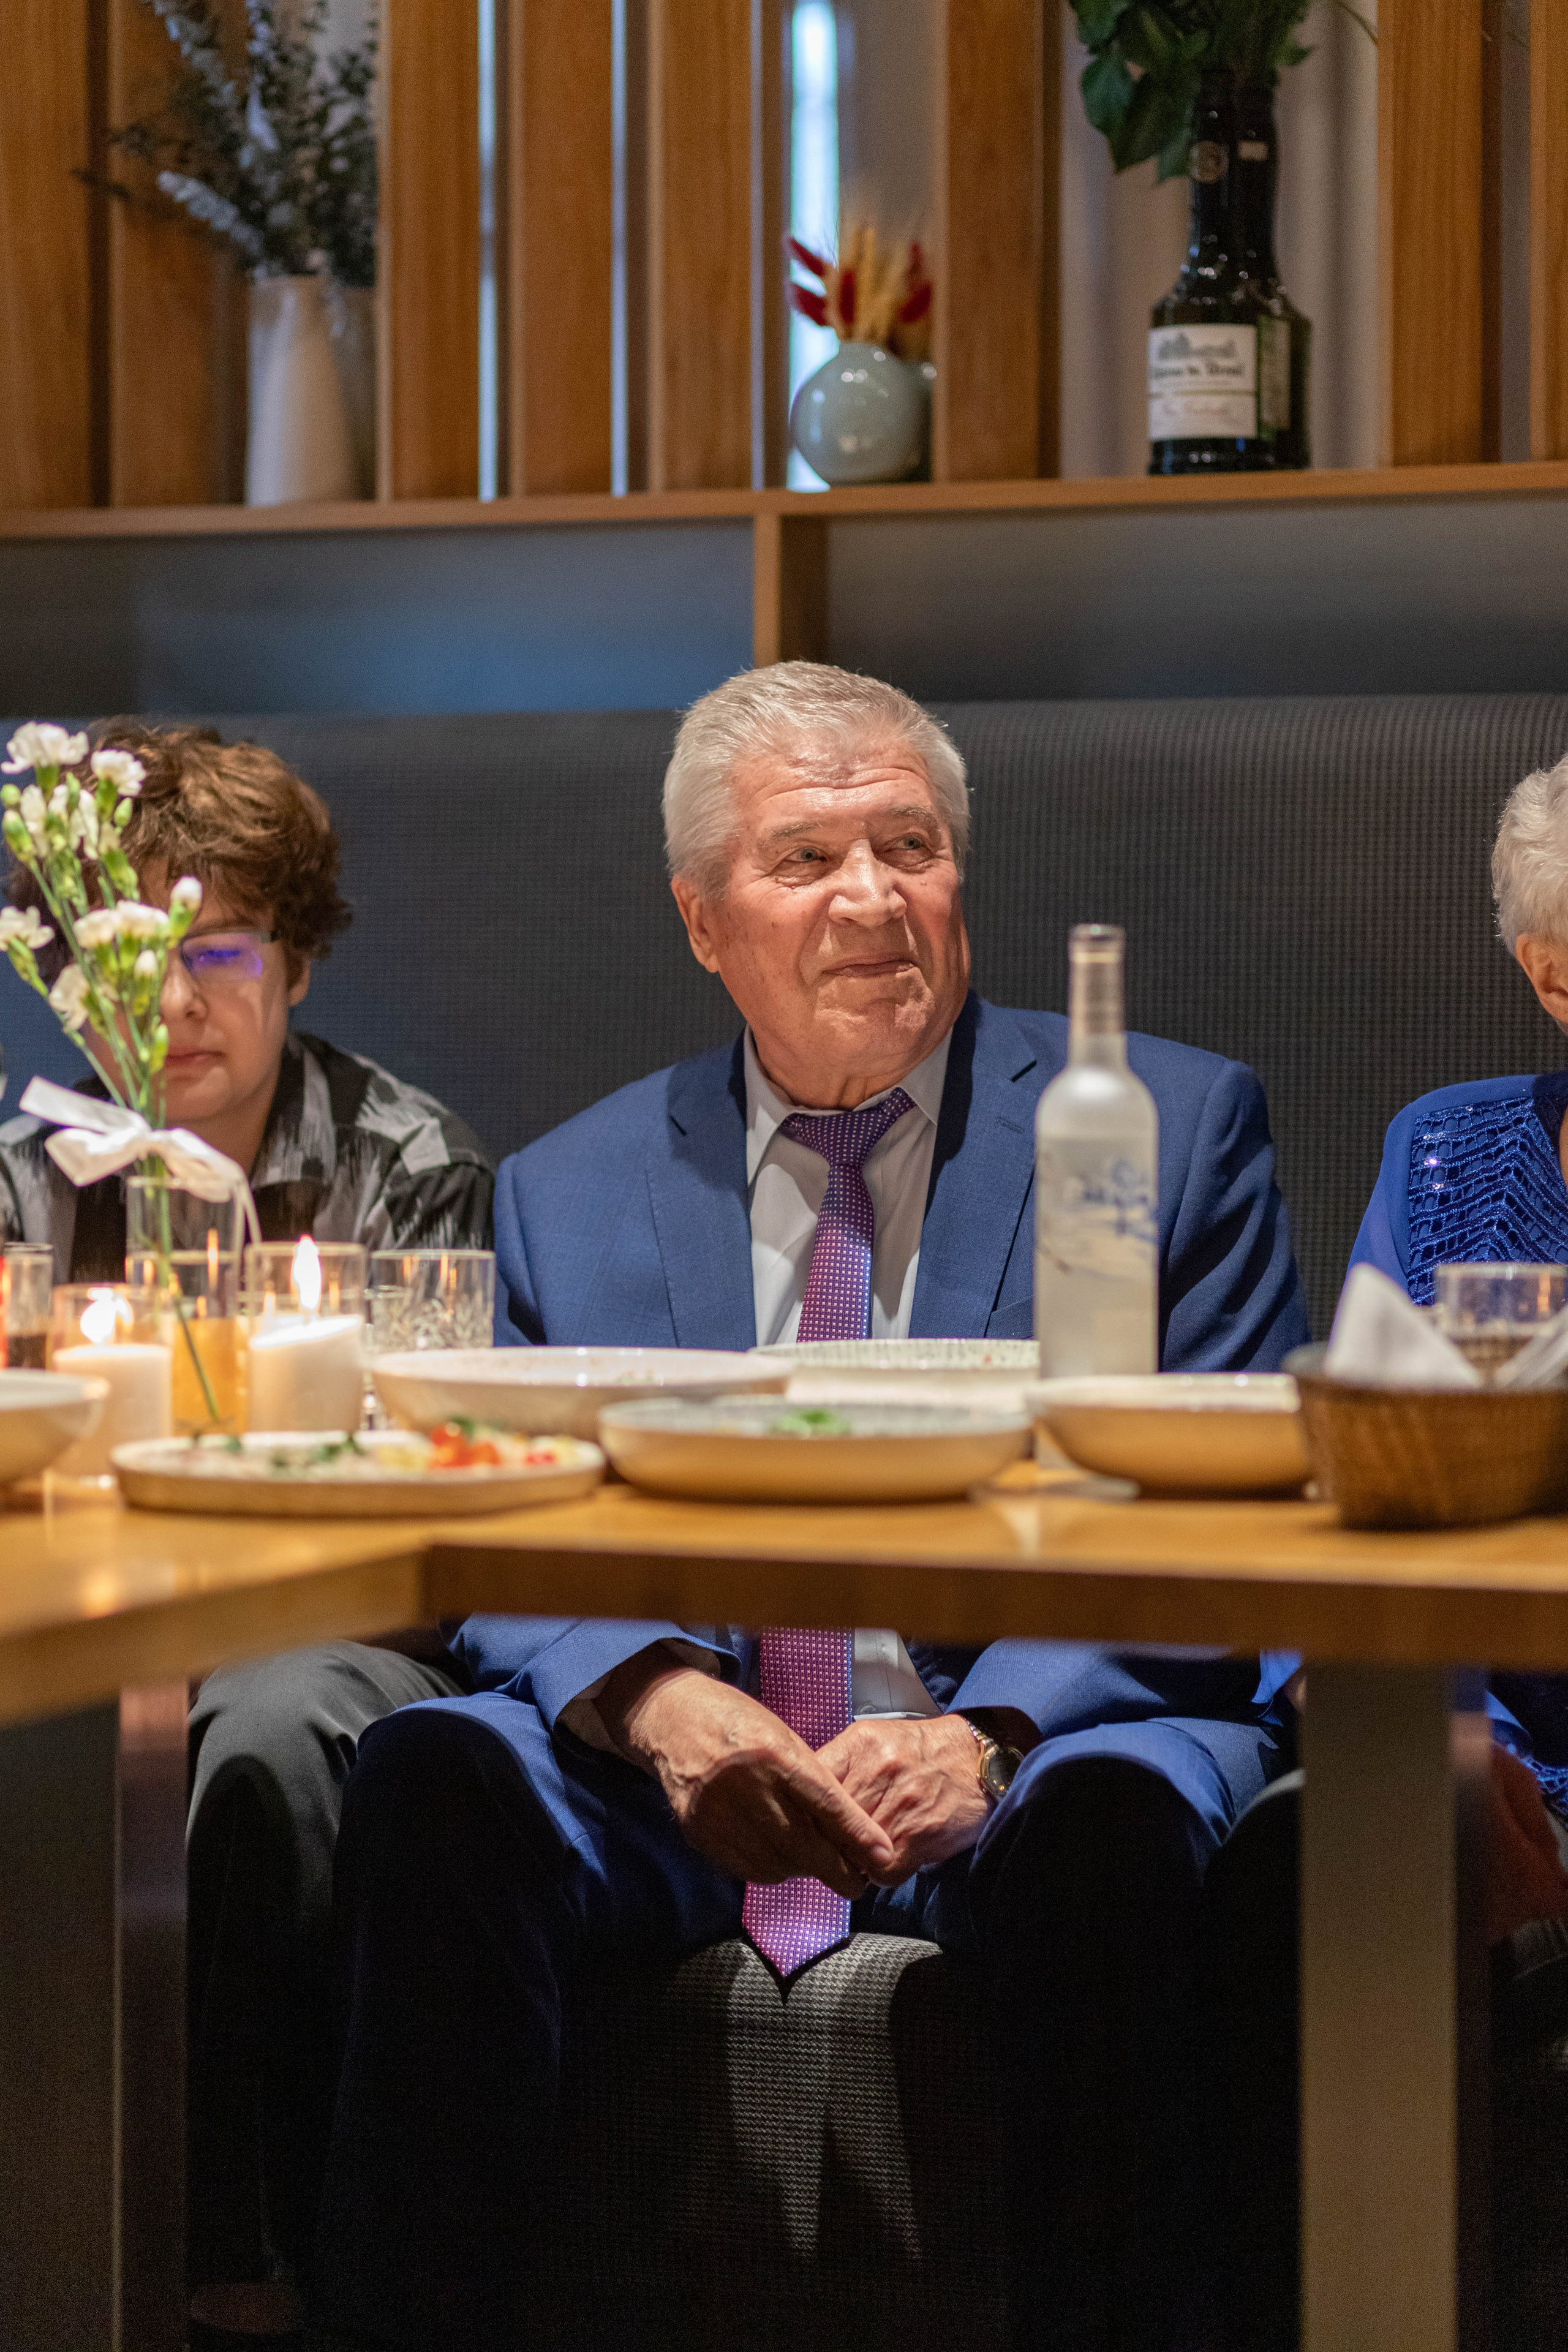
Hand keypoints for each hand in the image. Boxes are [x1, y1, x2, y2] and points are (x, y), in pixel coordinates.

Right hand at [596, 1653, 895, 1896]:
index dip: (857, 1833)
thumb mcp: (781, 1735)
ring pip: (774, 1862)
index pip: (825, 1801)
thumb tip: (846, 1827)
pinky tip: (779, 1859)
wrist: (671, 1718)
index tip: (883, 1856)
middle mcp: (744, 1783)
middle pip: (801, 1842)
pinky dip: (769, 1870)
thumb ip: (810, 1778)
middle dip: (836, 1867)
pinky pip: (744, 1868)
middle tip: (856, 1881)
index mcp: (773, 1752)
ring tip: (814, 1863)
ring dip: (802, 1869)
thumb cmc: (737, 1722)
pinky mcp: (697, 1831)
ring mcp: (716, 1811)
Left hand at [816, 1713, 992, 1886]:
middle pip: (825, 1824)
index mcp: (857, 1746)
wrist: (979, 1758)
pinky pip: (881, 1872)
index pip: (808, 1788)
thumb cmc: (922, 1751)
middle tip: (830, 1844)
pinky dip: (880, 1873)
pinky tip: (887, 1858)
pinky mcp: (917, 1837)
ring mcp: (896, 1806)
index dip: (800, 1811)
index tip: (800, 1824)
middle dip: (825, 1839)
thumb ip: (839, 1765)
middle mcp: (874, 1772)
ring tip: (862, 1849)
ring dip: (852, 1858)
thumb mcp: (875, 1740)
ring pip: (849, 1851)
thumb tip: (802, 1796)